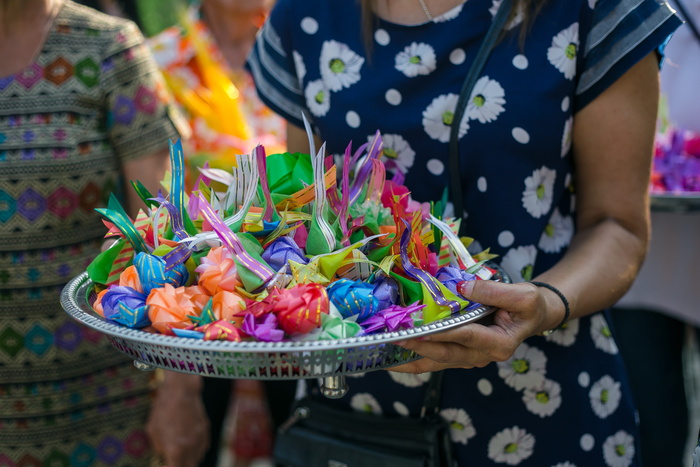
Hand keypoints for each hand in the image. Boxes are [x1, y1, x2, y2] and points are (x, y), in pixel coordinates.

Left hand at [146, 372, 209, 466]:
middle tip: (174, 462)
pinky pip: (203, 448)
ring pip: (197, 459)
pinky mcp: (205, 431)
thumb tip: (163, 454)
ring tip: (181, 456)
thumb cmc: (164, 409)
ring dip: (189, 460)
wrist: (182, 391)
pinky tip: (190, 446)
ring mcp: (200, 439)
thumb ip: (159, 447)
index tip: (165, 465)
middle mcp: (190, 448)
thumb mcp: (152, 430)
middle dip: (181, 466)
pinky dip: (197, 451)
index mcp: (175, 450)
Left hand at [390, 280, 555, 373]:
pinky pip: (436, 359)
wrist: (534, 316)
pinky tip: (394, 355)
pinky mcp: (462, 354)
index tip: (418, 330)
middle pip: (446, 354)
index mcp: (500, 343)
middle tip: (393, 340)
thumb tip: (463, 287)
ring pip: (437, 363)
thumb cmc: (530, 305)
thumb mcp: (523, 295)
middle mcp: (483, 356)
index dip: (441, 333)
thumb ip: (493, 292)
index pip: (466, 336)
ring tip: (384, 356)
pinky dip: (416, 357)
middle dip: (418, 348)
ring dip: (411, 359)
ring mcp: (471, 358)